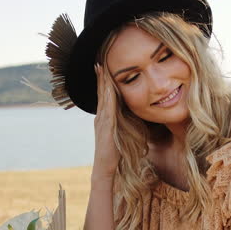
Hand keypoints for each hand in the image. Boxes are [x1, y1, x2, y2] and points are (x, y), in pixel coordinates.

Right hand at [92, 63, 119, 178]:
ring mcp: (102, 120)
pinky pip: (107, 107)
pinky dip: (108, 95)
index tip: (103, 68)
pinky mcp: (107, 126)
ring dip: (102, 82)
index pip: (104, 96)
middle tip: (98, 62)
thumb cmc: (116, 153)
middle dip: (100, 77)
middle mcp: (100, 117)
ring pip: (102, 97)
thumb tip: (132, 115)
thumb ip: (124, 123)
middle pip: (101, 93)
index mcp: (104, 118)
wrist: (105, 167)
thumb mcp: (121, 133)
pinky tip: (110, 86)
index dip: (103, 83)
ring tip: (101, 68)